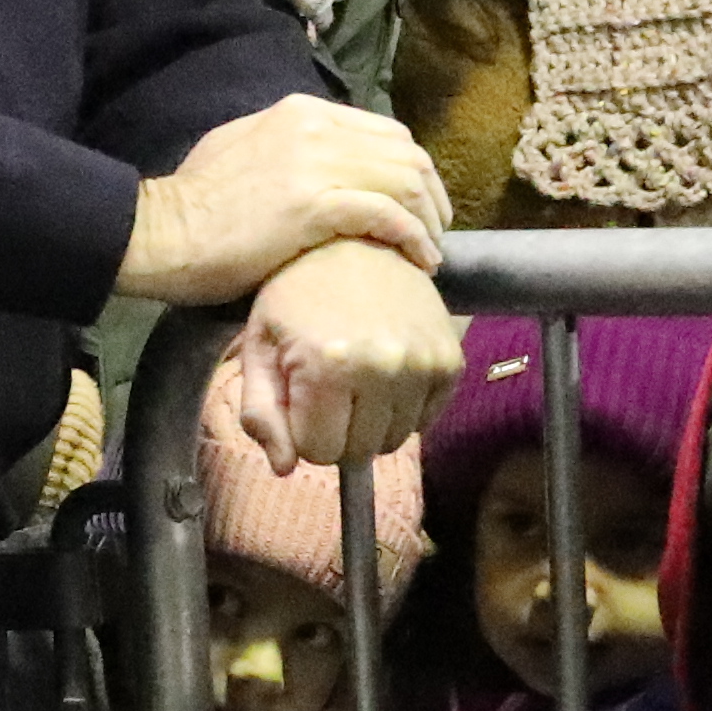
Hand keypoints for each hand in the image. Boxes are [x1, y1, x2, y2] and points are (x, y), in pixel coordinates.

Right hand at [119, 95, 446, 310]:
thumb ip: (285, 145)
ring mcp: (317, 163)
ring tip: (430, 250)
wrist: (160, 232)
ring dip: (429, 219)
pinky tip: (420, 261)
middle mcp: (316, 127)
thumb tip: (314, 162)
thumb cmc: (194, 204)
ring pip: (406, 180)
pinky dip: (414, 238)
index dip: (413, 168)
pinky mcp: (315, 205)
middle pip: (406, 153)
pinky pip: (388, 215)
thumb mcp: (241, 148)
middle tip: (435, 231)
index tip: (418, 203)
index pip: (385, 131)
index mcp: (301, 112)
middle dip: (432, 194)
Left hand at [220, 241, 464, 471]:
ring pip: (394, 440)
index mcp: (327, 364)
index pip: (319, 452)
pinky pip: (426, 420)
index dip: (305, 431)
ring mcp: (422, 362)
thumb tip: (284, 468)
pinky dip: (404, 407)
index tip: (302, 396)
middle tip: (329, 385)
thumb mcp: (260, 344)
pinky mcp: (451, 359)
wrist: (357, 242)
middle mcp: (382, 366)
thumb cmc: (296, 294)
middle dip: (338, 429)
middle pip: (359, 450)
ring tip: (357, 374)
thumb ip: (261, 411)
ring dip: (372, 421)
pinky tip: (386, 371)